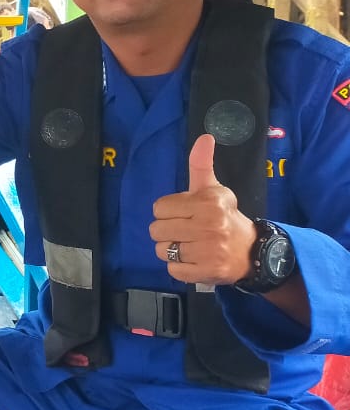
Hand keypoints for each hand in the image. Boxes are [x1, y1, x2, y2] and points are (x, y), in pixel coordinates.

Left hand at [149, 134, 256, 285]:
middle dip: (168, 231)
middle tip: (186, 231)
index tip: (185, 214)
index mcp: (207, 203)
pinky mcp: (205, 272)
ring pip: (162, 250)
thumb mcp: (213, 189)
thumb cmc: (225, 217)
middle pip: (156, 230)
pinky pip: (172, 269)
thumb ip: (201, 164)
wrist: (252, 251)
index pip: (159, 208)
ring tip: (191, 245)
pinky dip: (179, 267)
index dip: (168, 211)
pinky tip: (194, 259)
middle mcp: (208, 226)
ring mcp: (207, 251)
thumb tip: (204, 137)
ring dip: (172, 250)